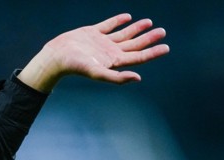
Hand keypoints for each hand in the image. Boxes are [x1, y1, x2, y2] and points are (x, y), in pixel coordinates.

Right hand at [18, 14, 168, 92]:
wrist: (57, 56)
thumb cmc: (76, 67)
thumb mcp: (98, 73)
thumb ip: (117, 78)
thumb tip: (138, 78)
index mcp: (114, 62)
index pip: (138, 57)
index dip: (153, 53)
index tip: (166, 47)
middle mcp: (110, 52)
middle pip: (134, 45)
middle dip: (149, 39)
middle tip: (162, 31)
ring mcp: (102, 42)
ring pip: (124, 34)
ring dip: (136, 29)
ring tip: (149, 22)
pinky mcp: (92, 33)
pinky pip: (109, 25)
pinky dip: (118, 21)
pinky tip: (127, 17)